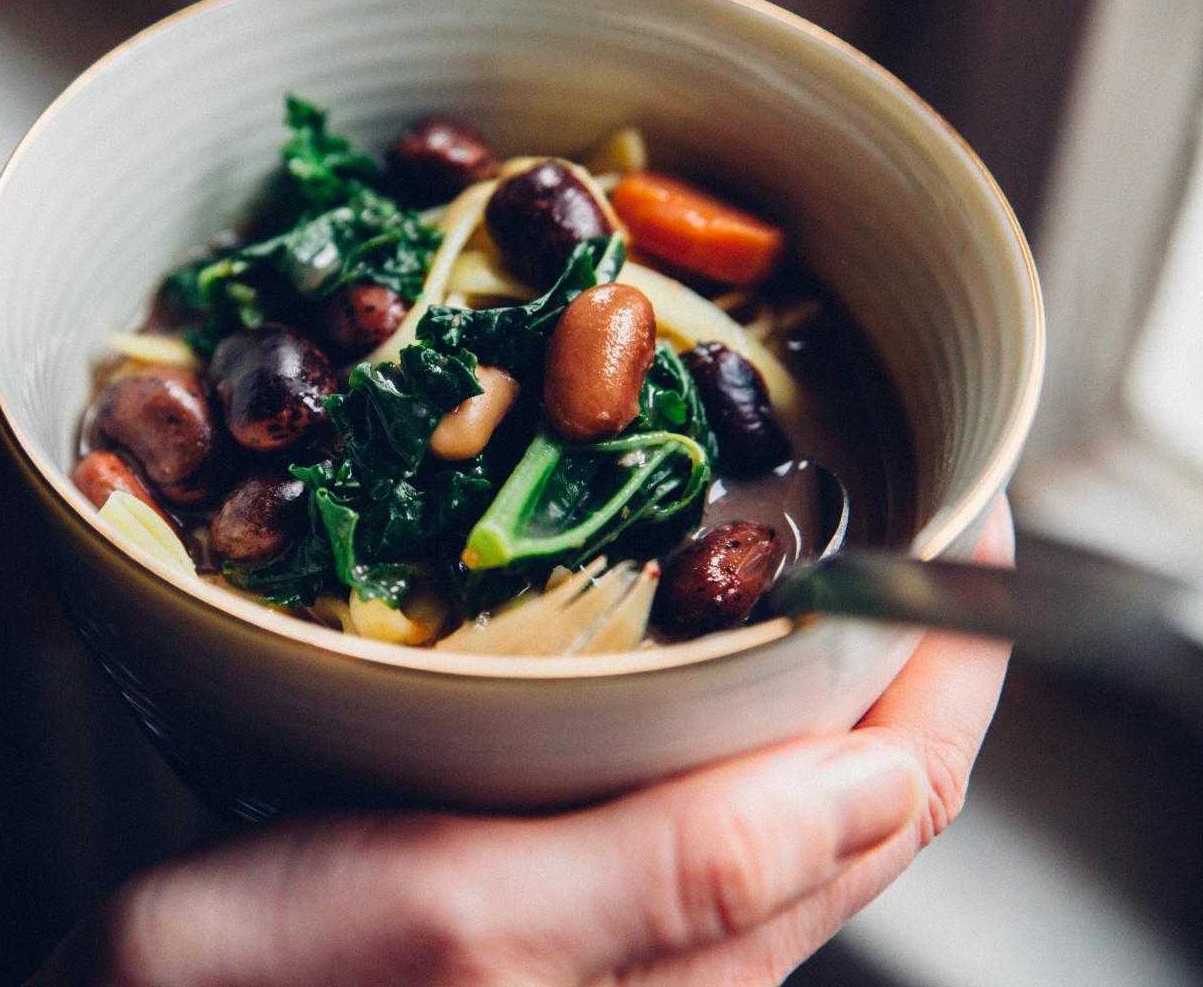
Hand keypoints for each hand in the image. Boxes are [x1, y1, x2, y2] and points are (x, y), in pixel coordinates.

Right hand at [35, 503, 1013, 986]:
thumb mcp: (460, 924)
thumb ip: (675, 872)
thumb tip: (877, 784)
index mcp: (692, 957)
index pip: (893, 792)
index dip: (950, 648)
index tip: (962, 504)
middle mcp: (675, 949)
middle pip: (848, 780)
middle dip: (889, 630)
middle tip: (884, 482)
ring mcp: (604, 921)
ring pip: (763, 777)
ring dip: (802, 653)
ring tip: (790, 522)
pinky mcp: (530, 889)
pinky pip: (667, 783)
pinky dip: (696, 683)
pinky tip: (647, 617)